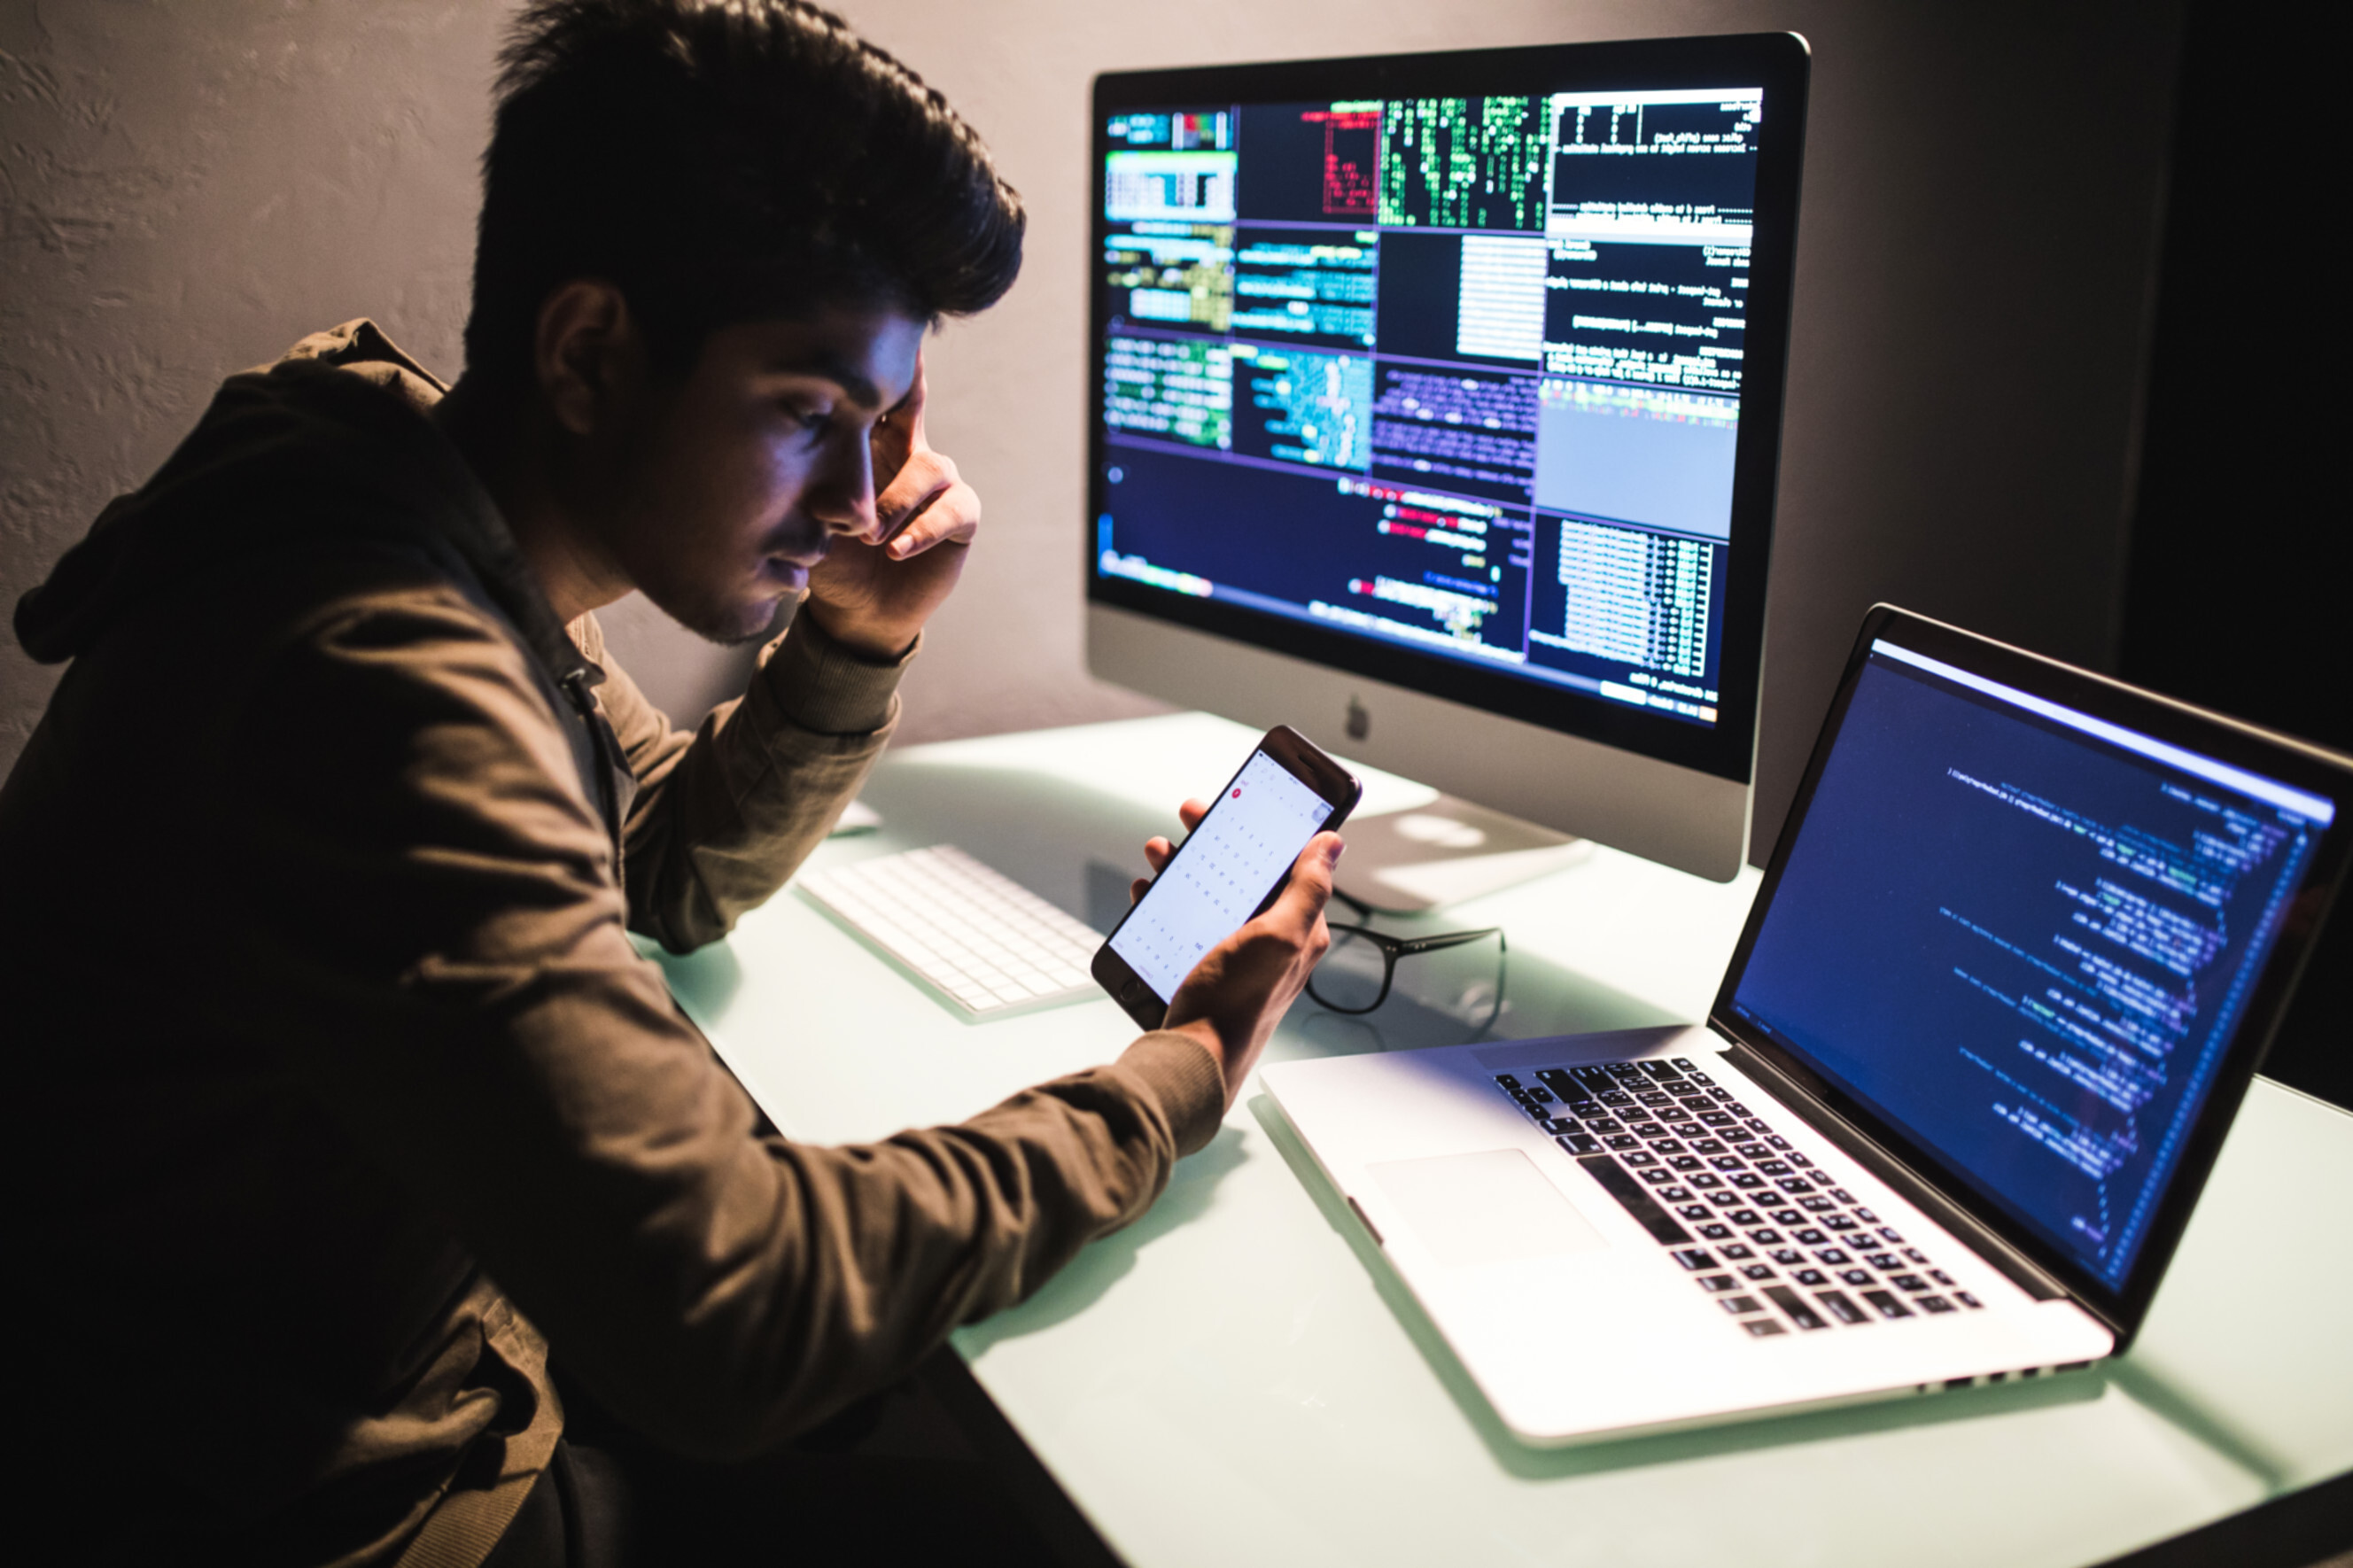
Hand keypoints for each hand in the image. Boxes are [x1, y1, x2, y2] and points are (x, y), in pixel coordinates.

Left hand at [803, 352, 979, 658]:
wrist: (857, 612)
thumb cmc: (831, 557)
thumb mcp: (810, 521)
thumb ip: (809, 489)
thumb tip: (792, 466)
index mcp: (871, 444)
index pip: (876, 395)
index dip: (879, 363)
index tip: (872, 329)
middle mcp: (909, 452)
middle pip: (914, 405)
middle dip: (906, 386)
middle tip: (892, 373)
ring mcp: (939, 483)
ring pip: (930, 466)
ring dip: (897, 500)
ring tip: (871, 535)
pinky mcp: (960, 517)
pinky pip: (952, 509)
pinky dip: (922, 528)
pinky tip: (895, 549)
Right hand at [1136, 799, 1342, 1107]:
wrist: (1192, 1063)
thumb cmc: (1234, 1007)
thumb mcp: (1276, 938)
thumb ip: (1307, 889)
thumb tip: (1332, 843)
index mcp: (1298, 930)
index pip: (1291, 864)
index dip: (1265, 829)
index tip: (1237, 803)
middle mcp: (1271, 942)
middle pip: (1246, 873)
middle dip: (1216, 840)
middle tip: (1191, 817)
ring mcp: (1238, 956)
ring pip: (1213, 894)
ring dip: (1186, 866)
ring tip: (1160, 853)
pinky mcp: (1207, 969)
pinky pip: (1190, 923)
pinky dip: (1169, 901)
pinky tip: (1151, 894)